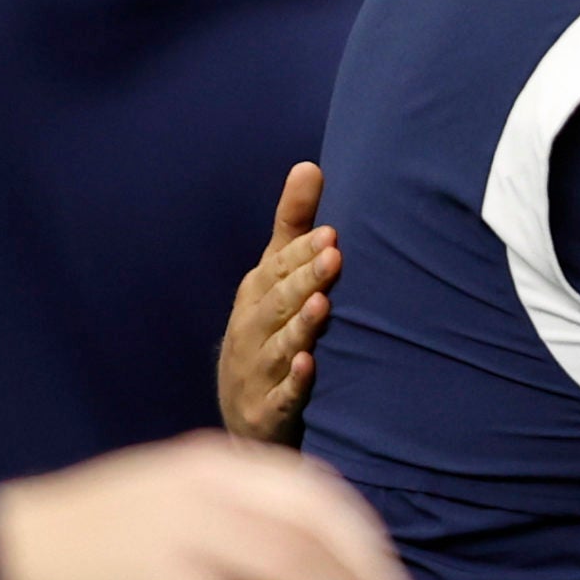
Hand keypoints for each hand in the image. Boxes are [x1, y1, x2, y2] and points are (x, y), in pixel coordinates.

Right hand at [0, 435, 416, 579]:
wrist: (11, 547)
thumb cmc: (107, 532)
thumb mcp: (181, 497)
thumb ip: (244, 514)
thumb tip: (318, 562)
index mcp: (222, 465)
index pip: (318, 495)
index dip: (363, 540)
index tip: (389, 579)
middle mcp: (211, 492)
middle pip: (313, 536)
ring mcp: (183, 537)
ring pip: (288, 573)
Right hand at [221, 163, 336, 445]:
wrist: (246, 413)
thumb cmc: (270, 329)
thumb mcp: (276, 277)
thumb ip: (294, 226)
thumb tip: (309, 165)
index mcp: (256, 296)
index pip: (278, 270)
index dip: (302, 253)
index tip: (331, 234)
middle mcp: (252, 330)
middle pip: (277, 304)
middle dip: (303, 280)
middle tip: (333, 257)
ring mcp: (257, 372)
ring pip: (279, 347)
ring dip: (299, 327)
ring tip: (322, 305)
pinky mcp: (267, 411)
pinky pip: (281, 397)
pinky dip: (294, 383)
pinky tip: (309, 367)